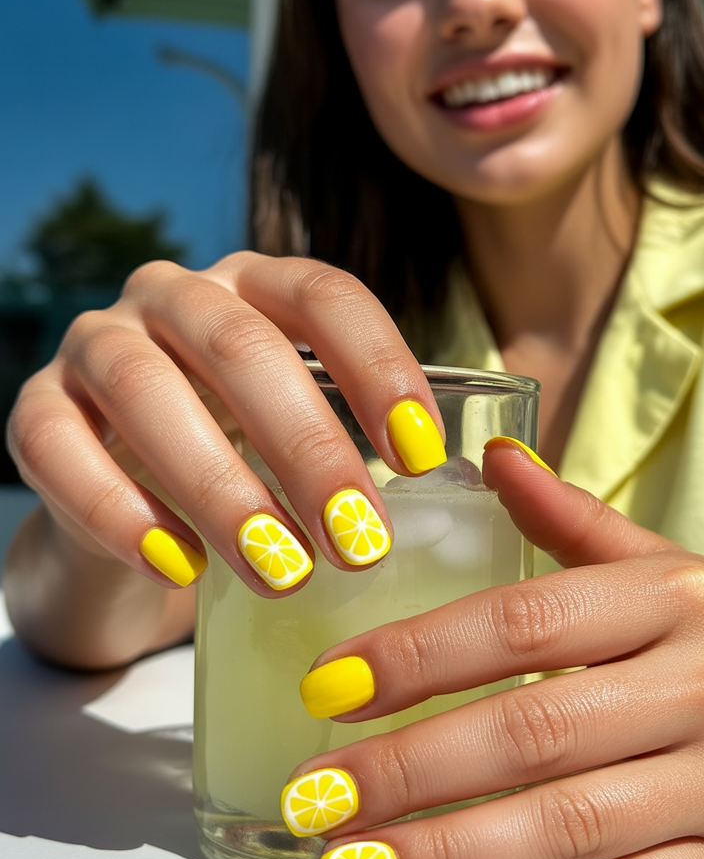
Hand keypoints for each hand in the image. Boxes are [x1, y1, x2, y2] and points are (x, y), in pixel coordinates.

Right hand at [5, 254, 444, 664]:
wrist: (133, 497)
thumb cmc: (250, 461)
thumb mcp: (312, 434)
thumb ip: (377, 439)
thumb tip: (501, 481)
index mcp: (257, 286)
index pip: (324, 296)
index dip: (378, 367)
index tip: (423, 458)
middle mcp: (175, 296)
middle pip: (241, 346)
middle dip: (306, 447)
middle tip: (360, 542)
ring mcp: (99, 345)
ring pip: (147, 391)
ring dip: (221, 486)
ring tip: (282, 572)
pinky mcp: (38, 411)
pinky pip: (56, 447)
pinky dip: (118, 509)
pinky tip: (178, 568)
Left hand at [285, 440, 703, 858]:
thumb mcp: (664, 561)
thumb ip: (570, 518)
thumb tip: (489, 456)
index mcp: (673, 599)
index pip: (526, 623)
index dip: (420, 656)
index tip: (332, 686)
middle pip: (536, 733)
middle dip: (412, 770)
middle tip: (318, 794)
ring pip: (571, 829)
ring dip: (449, 855)